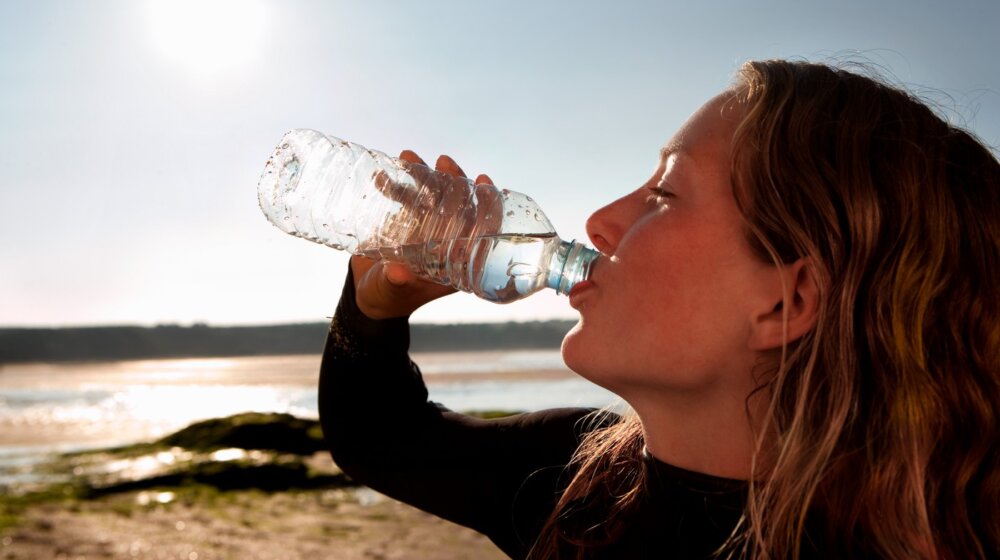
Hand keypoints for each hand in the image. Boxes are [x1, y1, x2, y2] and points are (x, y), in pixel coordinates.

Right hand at [352, 151, 493, 319]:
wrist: (365, 293)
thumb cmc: (387, 298)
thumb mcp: (392, 291)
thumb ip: (396, 282)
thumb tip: (399, 273)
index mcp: (456, 260)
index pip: (482, 229)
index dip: (487, 205)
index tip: (483, 182)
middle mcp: (446, 241)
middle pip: (459, 204)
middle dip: (454, 180)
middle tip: (442, 163)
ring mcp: (427, 229)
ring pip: (433, 195)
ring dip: (423, 175)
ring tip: (408, 157)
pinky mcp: (406, 221)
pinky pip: (406, 198)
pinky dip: (395, 185)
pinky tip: (382, 177)